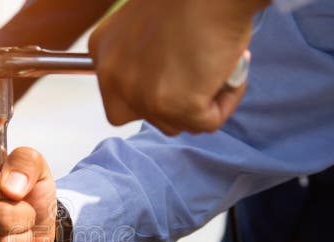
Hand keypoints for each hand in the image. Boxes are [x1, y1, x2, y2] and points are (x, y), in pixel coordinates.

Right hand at [0, 147, 56, 241]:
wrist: (33, 233)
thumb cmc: (26, 199)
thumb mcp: (34, 168)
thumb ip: (25, 161)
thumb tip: (12, 186)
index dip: (15, 191)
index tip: (13, 192)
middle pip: (1, 218)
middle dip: (23, 219)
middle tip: (19, 217)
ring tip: (14, 236)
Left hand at [88, 0, 267, 134]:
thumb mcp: (146, 27)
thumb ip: (144, 58)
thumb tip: (168, 86)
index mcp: (102, 51)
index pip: (119, 98)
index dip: (152, 93)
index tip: (176, 79)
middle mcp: (112, 76)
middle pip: (145, 116)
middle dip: (174, 104)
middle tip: (199, 77)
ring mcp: (141, 93)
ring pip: (175, 124)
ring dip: (200, 104)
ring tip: (217, 67)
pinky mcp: (175, 105)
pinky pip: (207, 123)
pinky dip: (226, 102)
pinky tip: (231, 71)